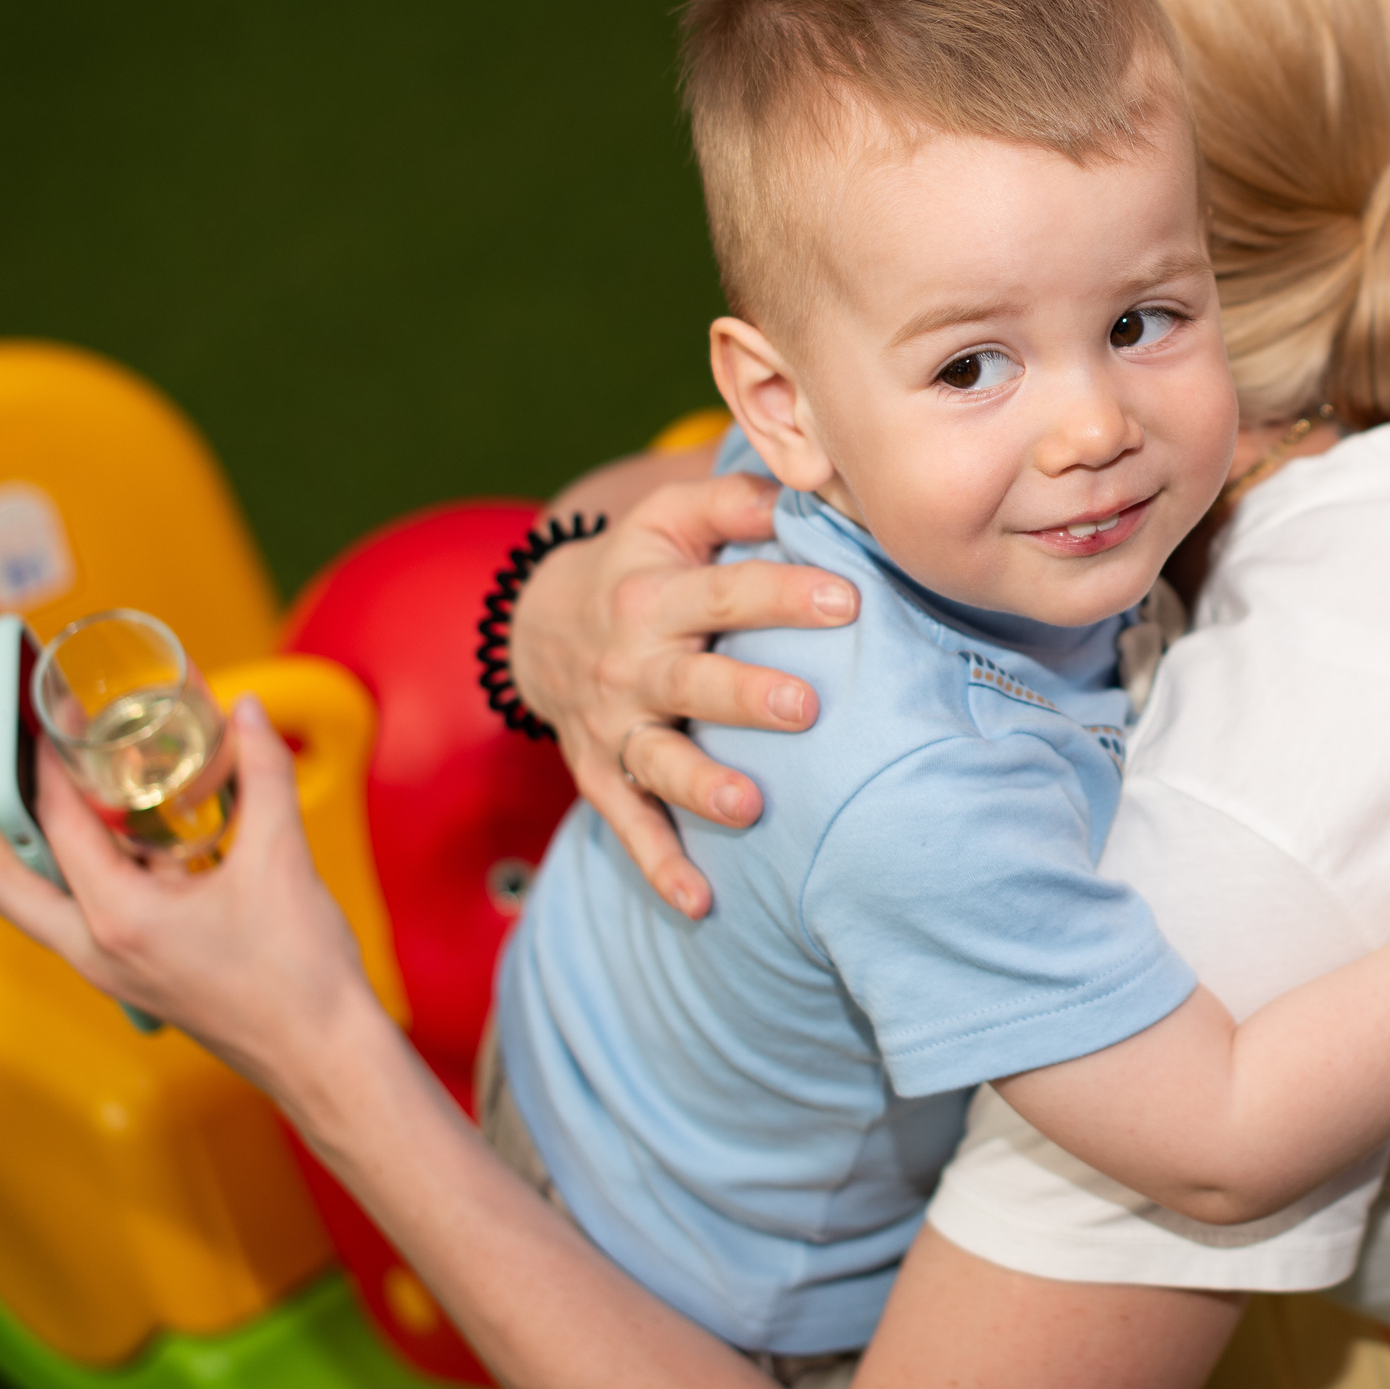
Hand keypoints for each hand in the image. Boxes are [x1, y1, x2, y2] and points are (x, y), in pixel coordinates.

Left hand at [0, 697, 380, 1096]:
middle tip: (38, 777)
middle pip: (8, 884)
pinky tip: (155, 850)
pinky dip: (99, 878)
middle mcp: (100, 949)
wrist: (324, 1053)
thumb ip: (263, 776)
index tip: (55, 726)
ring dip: (54, 852)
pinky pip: (89, 921)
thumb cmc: (299, 975)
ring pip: (45, 906)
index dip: (49, 767)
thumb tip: (245, 714)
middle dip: (11, 823)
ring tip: (98, 804)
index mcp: (121, 918)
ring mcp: (114, 971)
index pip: (57, 827)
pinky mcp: (137, 979)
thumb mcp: (283, 859)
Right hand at [506, 471, 858, 918]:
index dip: (784, 594)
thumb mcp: (670, 518)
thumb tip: (806, 486)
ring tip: (749, 806)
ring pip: (657, 761)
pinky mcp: (602, 776)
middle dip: (745, 695)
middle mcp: (630, 665)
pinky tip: (701, 902)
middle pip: (691, 682)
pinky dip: (660, 866)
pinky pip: (629, 826)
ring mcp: (614, 727)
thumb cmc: (638, 566)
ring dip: (701, 787)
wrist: (540, 626)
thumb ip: (733, 502)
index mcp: (653, 596)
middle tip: (805, 708)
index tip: (849, 599)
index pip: (726, 593)